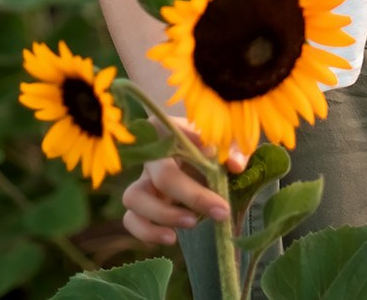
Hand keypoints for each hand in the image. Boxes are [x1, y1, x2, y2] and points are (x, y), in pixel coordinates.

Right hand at [118, 114, 247, 245]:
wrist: (210, 172)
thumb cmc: (216, 154)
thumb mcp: (229, 148)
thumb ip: (234, 152)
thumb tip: (235, 165)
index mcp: (171, 134)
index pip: (169, 129)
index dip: (185, 140)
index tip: (211, 153)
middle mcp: (152, 157)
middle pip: (162, 174)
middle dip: (192, 195)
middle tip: (221, 211)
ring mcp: (143, 182)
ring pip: (135, 197)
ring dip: (163, 214)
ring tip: (192, 223)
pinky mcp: (141, 207)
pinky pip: (131, 220)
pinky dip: (147, 232)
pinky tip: (171, 237)